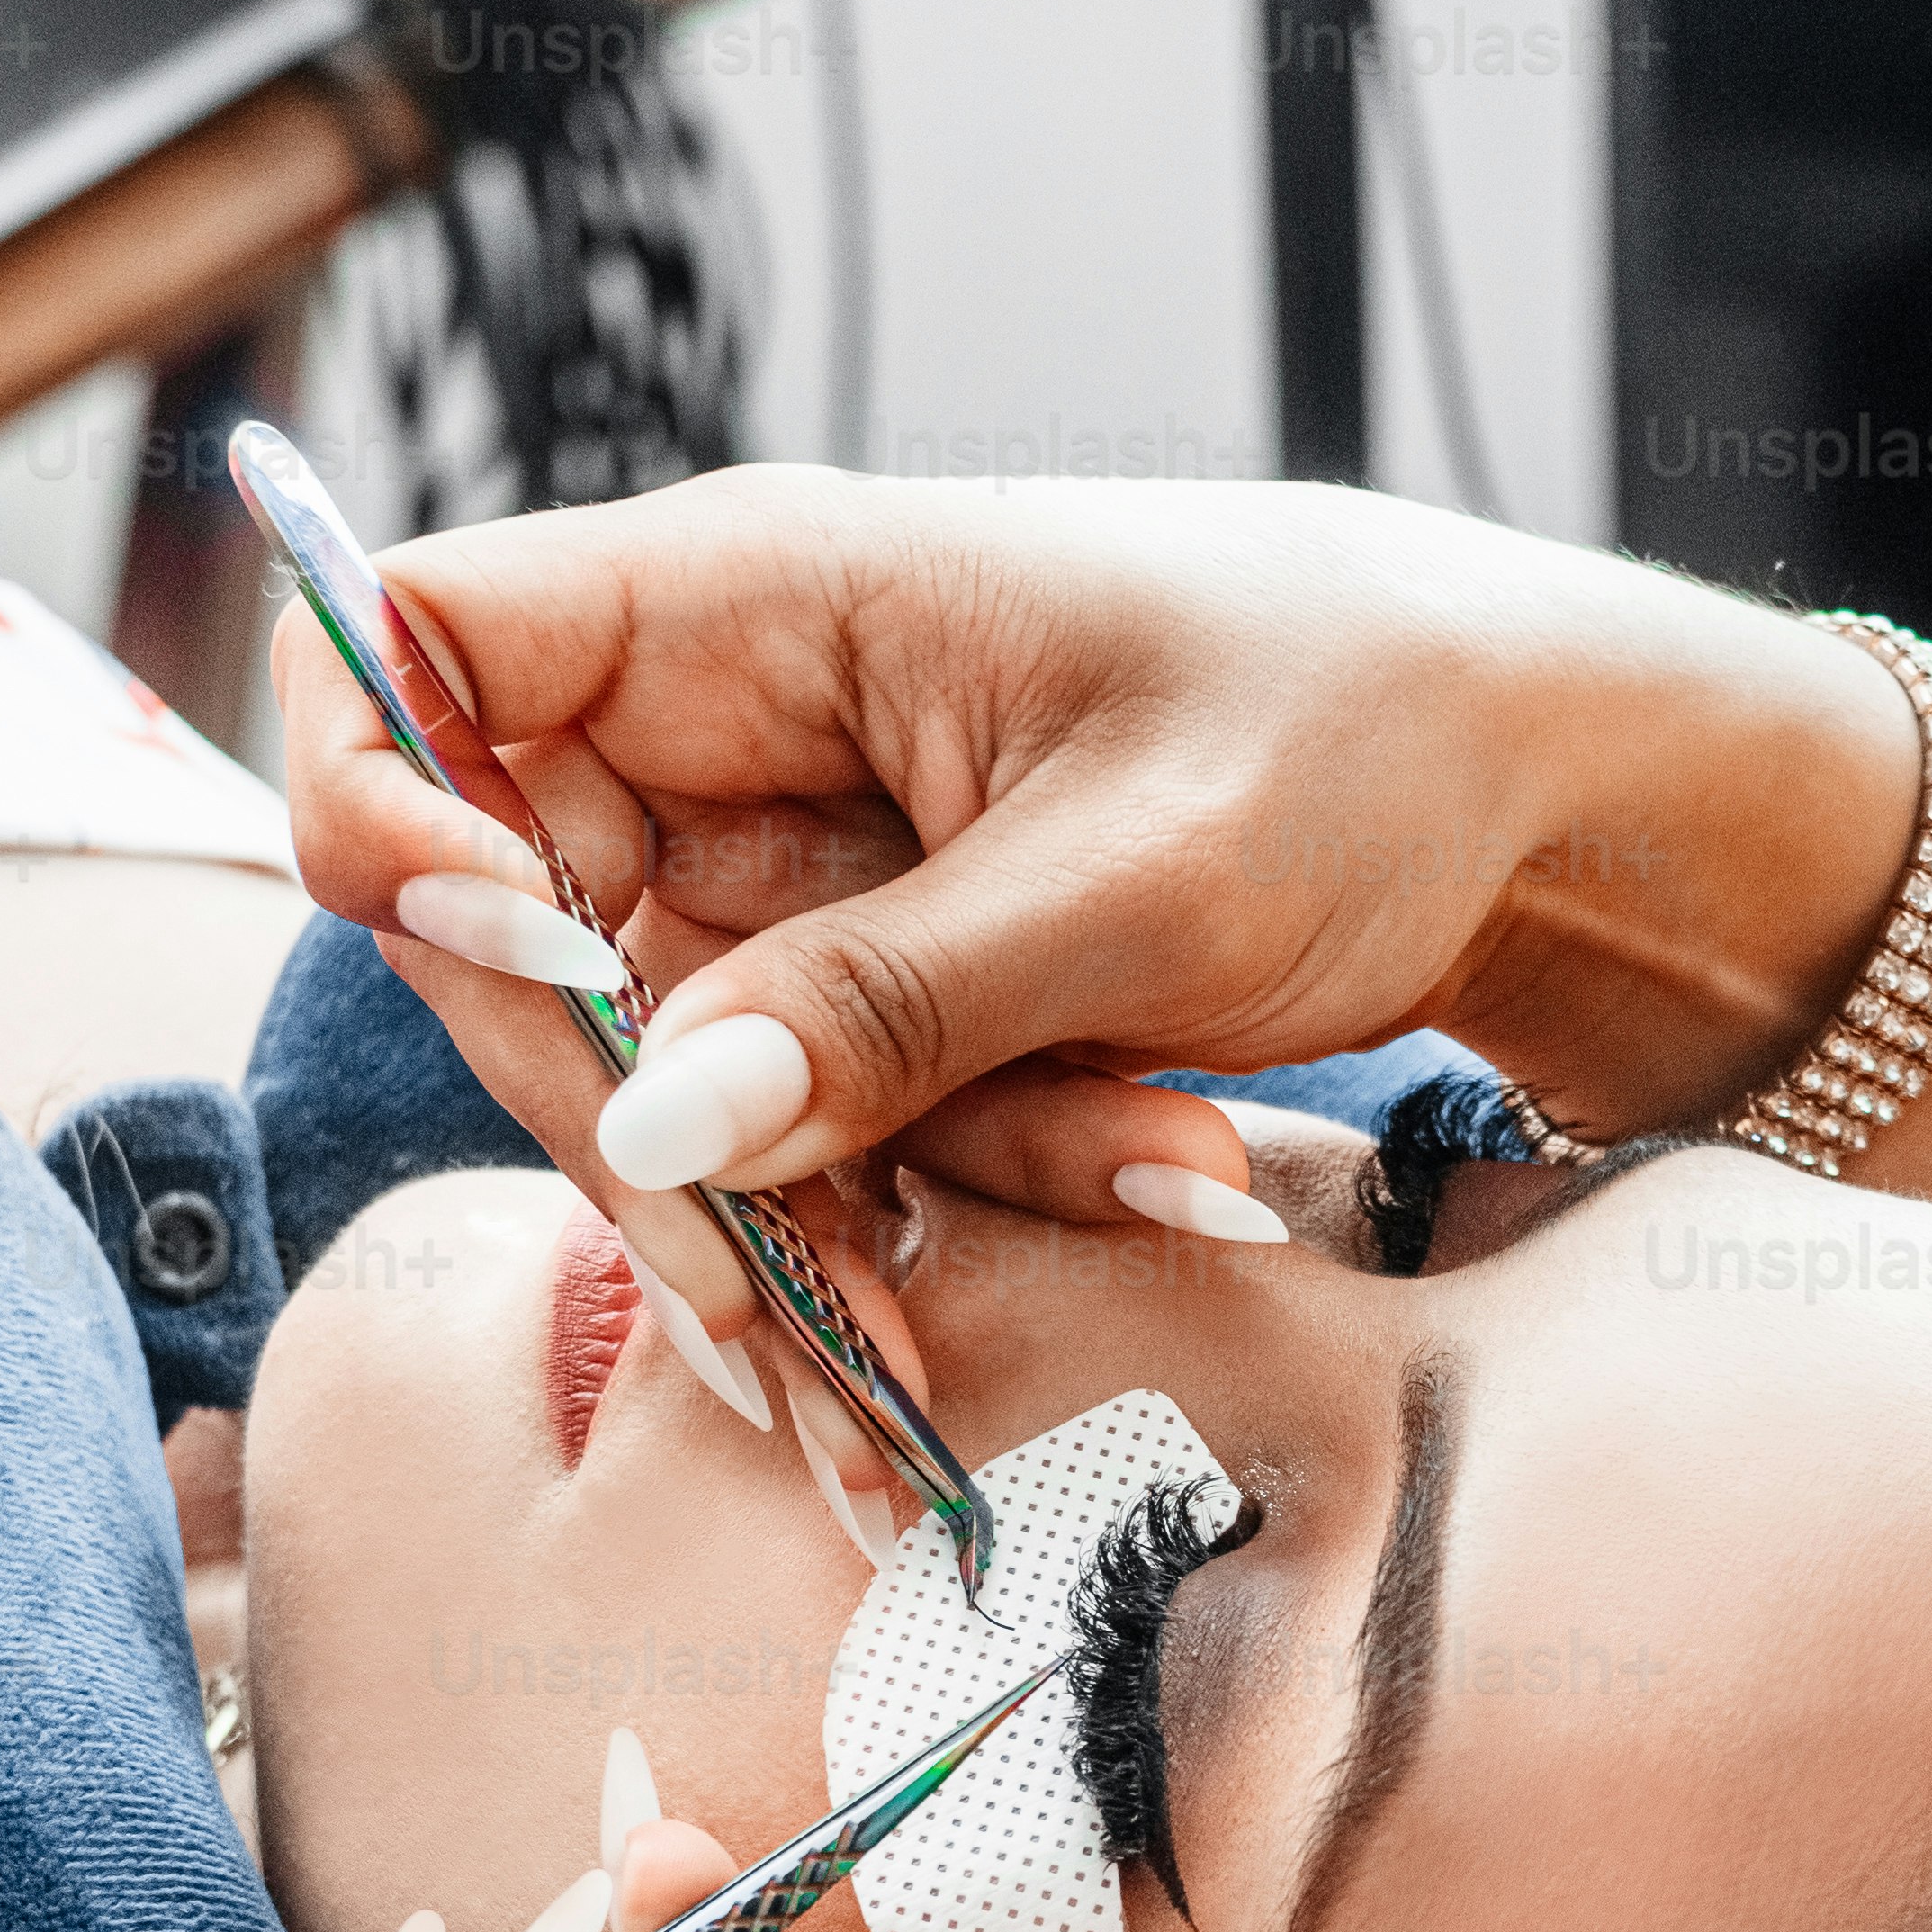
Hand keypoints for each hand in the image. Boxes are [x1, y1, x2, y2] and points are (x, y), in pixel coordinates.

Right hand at [277, 469, 1911, 1255]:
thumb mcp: (1145, 870)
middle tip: (796, 1310)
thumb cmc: (1363, 722)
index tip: (531, 957)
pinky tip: (1156, 1208)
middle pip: (517, 952)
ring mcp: (787, 882)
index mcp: (746, 602)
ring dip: (829, 1238)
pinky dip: (951, 1223)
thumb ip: (894, 1003)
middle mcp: (724, 737)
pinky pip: (824, 1148)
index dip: (395, 806)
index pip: (407, 644)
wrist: (1537, 781)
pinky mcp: (869, 1003)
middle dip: (653, 1145)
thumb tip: (661, 1117)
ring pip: (677, 1096)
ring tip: (1002, 1328)